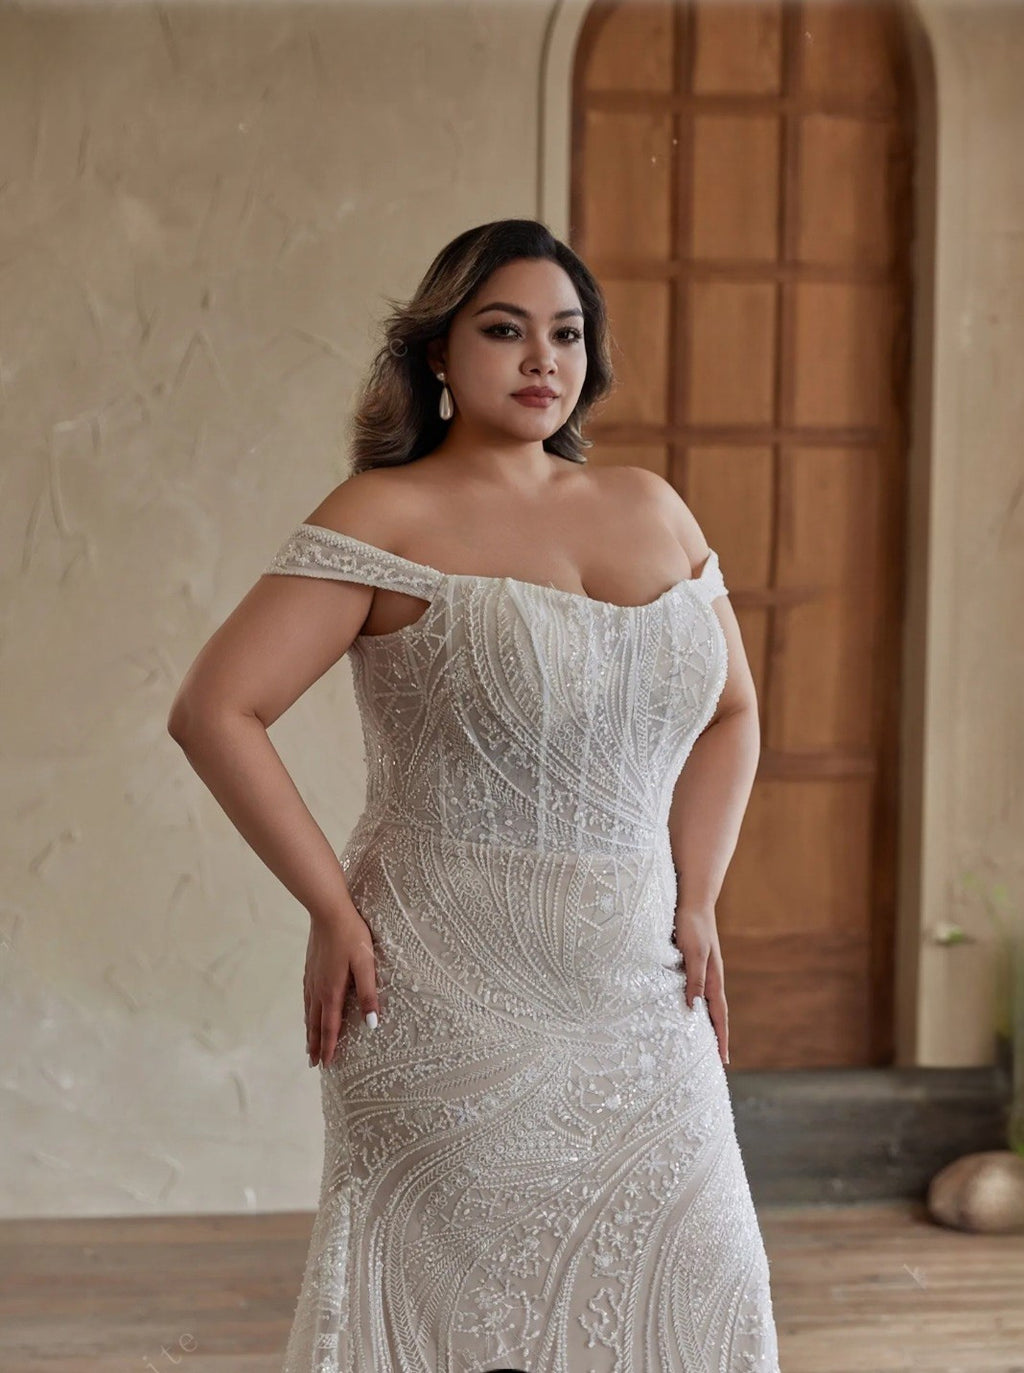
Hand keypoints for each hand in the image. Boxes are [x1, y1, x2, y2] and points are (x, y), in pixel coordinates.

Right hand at [304, 909, 380, 1068]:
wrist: (328, 911)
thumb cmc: (351, 936)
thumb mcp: (366, 964)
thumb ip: (369, 994)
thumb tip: (371, 1024)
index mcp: (332, 991)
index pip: (330, 1027)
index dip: (330, 1047)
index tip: (327, 1065)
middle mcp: (318, 989)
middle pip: (315, 1024)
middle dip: (316, 1045)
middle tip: (314, 1064)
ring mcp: (311, 978)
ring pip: (309, 1012)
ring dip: (309, 1031)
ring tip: (309, 1045)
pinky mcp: (310, 968)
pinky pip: (307, 998)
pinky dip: (307, 1012)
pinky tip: (308, 1011)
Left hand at [675, 905, 728, 1065]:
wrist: (692, 900)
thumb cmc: (691, 925)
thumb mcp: (693, 953)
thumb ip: (694, 979)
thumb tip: (694, 1008)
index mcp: (713, 979)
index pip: (719, 1016)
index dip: (721, 1038)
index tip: (723, 1061)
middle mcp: (710, 978)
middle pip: (716, 1014)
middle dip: (717, 1036)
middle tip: (715, 1060)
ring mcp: (703, 971)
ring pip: (706, 1003)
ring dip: (707, 1023)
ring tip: (702, 1041)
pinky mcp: (694, 963)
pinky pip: (697, 991)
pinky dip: (696, 1006)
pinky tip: (688, 1009)